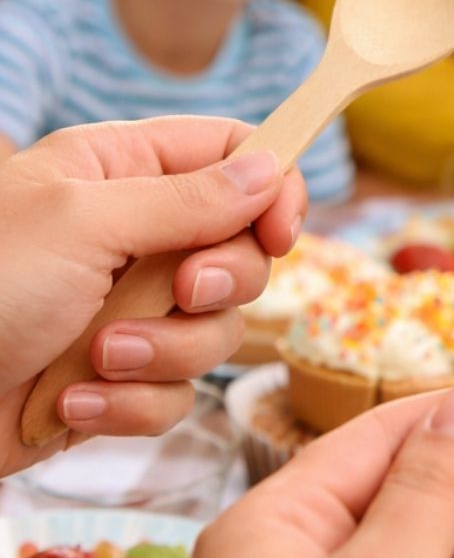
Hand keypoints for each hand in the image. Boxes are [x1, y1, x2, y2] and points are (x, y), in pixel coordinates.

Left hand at [0, 117, 304, 475]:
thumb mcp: (83, 224)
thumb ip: (188, 198)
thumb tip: (270, 169)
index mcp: (121, 171)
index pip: (234, 154)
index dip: (272, 188)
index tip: (280, 232)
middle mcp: (135, 235)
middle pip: (242, 248)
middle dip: (219, 284)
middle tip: (181, 295)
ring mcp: (130, 308)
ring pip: (216, 329)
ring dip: (164, 352)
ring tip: (98, 357)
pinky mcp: (120, 376)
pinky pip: (176, 391)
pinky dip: (130, 402)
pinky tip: (69, 400)